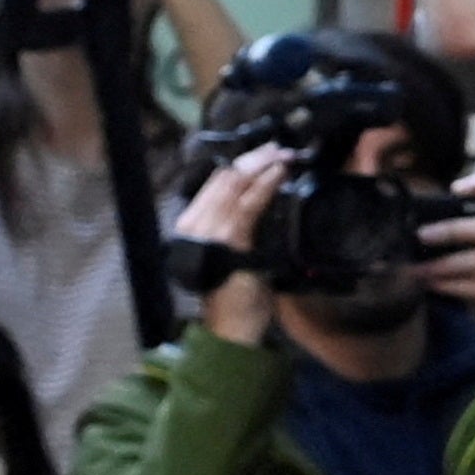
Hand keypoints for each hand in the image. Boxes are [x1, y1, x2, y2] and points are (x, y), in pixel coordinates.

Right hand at [179, 144, 293, 343]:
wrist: (230, 327)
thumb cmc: (235, 291)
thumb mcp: (235, 252)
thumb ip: (240, 226)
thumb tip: (258, 195)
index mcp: (192, 226)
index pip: (215, 184)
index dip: (240, 162)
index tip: (264, 151)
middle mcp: (194, 226)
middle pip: (224, 179)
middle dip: (253, 158)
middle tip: (277, 147)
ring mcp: (209, 233)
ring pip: (235, 186)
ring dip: (263, 166)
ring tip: (283, 154)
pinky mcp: (228, 243)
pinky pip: (247, 206)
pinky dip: (265, 186)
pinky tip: (279, 173)